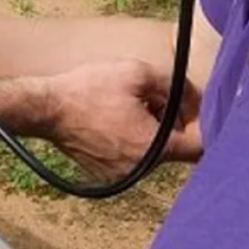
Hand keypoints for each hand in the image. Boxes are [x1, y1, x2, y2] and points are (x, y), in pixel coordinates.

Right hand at [41, 59, 202, 177]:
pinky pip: (134, 158)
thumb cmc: (90, 88)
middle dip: (174, 123)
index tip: (191, 106)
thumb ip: (176, 85)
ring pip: (155, 153)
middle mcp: (143, 169)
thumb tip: (195, 98)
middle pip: (177, 148)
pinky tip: (115, 120)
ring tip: (131, 106)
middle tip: (156, 98)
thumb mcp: (138, 73)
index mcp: (155, 147)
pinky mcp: (108, 174)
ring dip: (153, 131)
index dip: (202, 123)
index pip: (200, 146)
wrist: (46, 109)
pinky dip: (133, 141)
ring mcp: (124, 175)